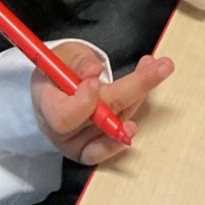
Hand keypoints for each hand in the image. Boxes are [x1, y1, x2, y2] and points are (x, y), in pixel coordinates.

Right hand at [32, 42, 173, 165]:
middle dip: (133, 88)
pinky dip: (130, 125)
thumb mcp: (61, 56)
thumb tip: (92, 70)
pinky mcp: (93, 149)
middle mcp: (62, 131)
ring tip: (157, 68)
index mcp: (47, 105)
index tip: (95, 81)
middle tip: (157, 67)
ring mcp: (79, 143)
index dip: (83, 103)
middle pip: (101, 117)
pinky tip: (144, 100)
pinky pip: (113, 145)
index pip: (64, 116)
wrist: (53, 92)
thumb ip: (76, 61)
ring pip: (116, 122)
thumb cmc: (56, 73)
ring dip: (139, 95)